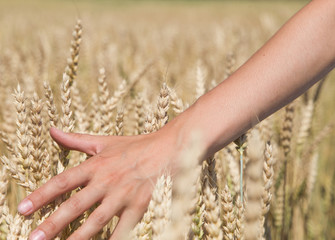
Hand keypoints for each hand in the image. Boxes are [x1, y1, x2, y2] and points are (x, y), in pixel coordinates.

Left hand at [18, 127, 178, 239]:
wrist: (169, 148)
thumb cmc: (135, 146)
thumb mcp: (104, 141)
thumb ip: (76, 139)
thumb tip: (52, 130)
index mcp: (96, 165)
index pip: (63, 181)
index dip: (42, 196)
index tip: (23, 210)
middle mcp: (107, 181)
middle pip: (75, 205)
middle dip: (52, 224)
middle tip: (32, 239)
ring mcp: (124, 195)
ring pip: (96, 221)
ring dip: (77, 237)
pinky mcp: (140, 206)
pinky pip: (123, 228)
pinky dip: (113, 239)